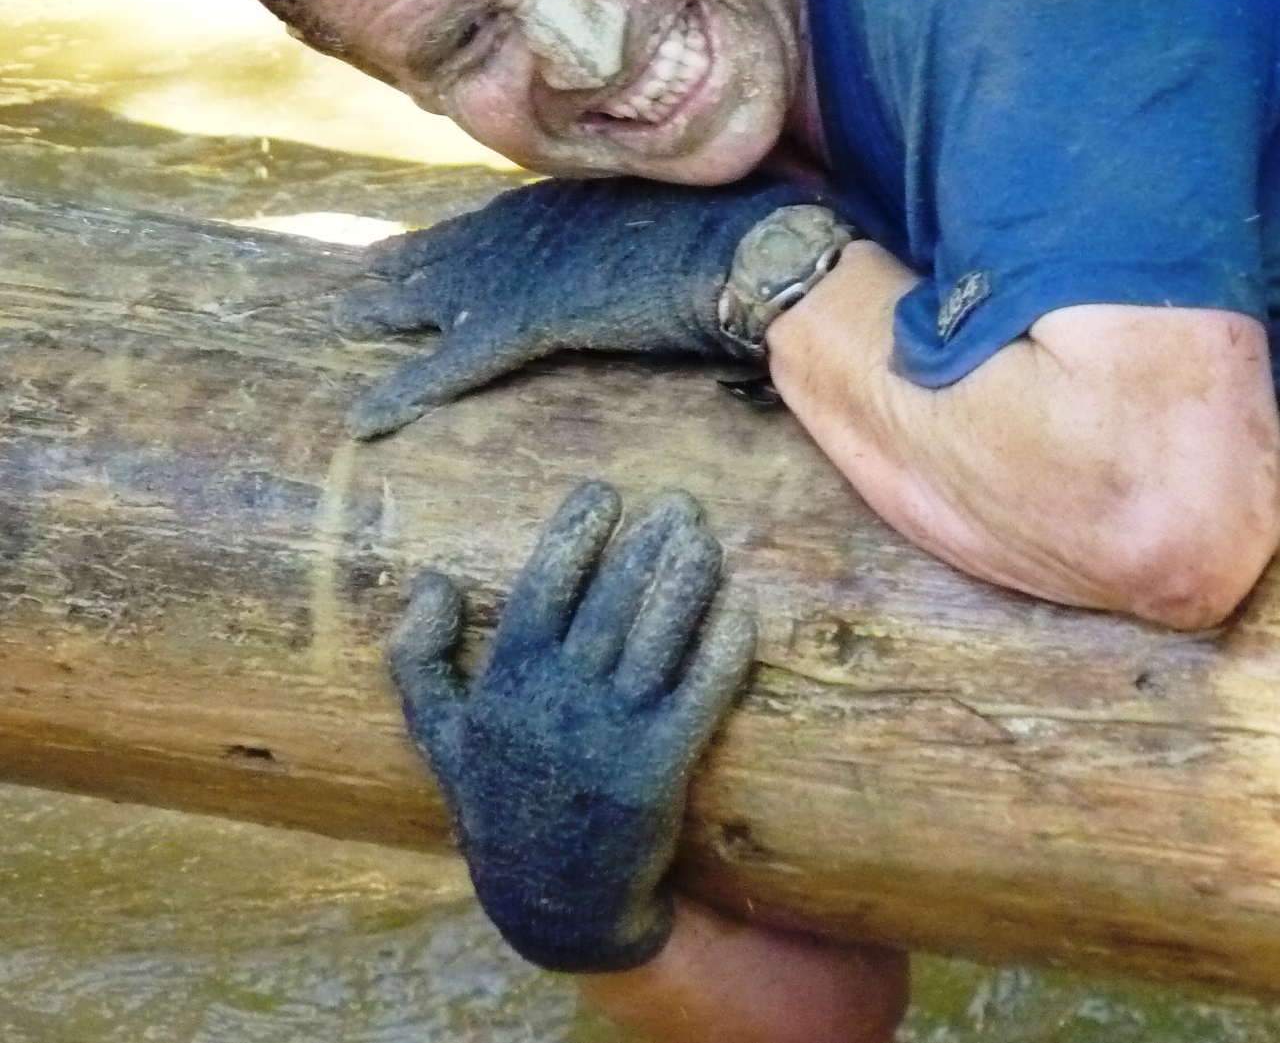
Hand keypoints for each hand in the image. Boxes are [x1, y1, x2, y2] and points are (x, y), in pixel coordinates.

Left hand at [338, 174, 809, 437]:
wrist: (751, 251)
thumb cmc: (750, 234)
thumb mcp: (701, 221)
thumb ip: (680, 230)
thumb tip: (709, 239)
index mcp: (576, 202)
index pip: (501, 222)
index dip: (460, 237)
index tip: (428, 241)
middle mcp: (537, 227)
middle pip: (451, 249)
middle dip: (402, 266)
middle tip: (356, 279)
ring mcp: (528, 270)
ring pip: (435, 296)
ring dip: (385, 314)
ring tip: (339, 326)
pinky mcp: (528, 319)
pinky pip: (452, 363)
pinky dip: (406, 390)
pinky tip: (365, 419)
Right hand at [387, 481, 755, 971]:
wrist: (553, 905)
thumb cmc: (499, 807)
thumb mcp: (440, 737)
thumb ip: (419, 660)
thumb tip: (428, 582)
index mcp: (507, 683)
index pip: (542, 586)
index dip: (574, 532)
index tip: (604, 494)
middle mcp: (558, 699)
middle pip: (611, 599)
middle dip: (647, 543)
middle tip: (679, 503)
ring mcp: (612, 733)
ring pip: (657, 635)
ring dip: (687, 578)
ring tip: (706, 539)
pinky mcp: (661, 768)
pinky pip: (700, 692)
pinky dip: (722, 646)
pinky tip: (740, 609)